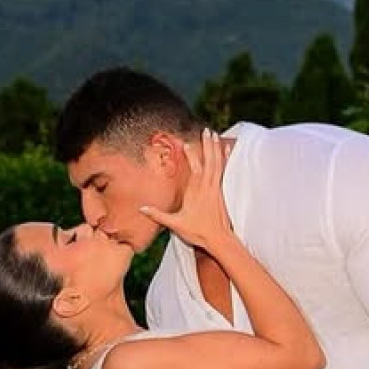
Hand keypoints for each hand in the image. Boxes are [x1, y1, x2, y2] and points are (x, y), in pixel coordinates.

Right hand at [138, 127, 231, 256]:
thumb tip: (141, 208)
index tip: (185, 143)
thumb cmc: (197, 232)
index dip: (190, 156)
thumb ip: (158, 215)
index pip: (194, 169)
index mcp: (196, 192)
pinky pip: (223, 170)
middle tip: (206, 129)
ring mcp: (216, 188)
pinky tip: (227, 148)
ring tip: (214, 133)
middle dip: (208, 144)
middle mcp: (208, 187)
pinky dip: (225, 158)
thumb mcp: (175, 224)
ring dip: (215, 147)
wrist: (219, 240)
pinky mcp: (221, 190)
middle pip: (209, 161)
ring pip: (218, 163)